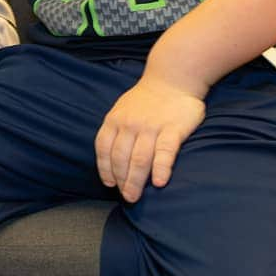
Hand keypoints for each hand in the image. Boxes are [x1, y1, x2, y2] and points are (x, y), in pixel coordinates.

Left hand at [95, 77, 205, 202]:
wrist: (172, 78)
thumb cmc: (146, 98)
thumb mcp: (123, 108)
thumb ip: (117, 129)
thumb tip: (111, 157)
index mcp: (115, 119)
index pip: (103, 148)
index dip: (105, 168)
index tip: (109, 184)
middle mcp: (130, 124)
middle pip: (120, 158)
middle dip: (121, 181)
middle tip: (127, 197)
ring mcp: (151, 127)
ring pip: (139, 159)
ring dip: (136, 181)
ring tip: (136, 196)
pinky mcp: (172, 129)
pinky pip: (164, 152)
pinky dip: (160, 168)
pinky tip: (159, 182)